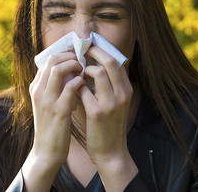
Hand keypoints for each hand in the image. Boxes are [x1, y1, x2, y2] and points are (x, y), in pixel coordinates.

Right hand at [22, 52, 83, 190]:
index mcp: (35, 87)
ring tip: (84, 70)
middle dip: (70, 56)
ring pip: (58, 69)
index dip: (64, 54)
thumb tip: (68, 71)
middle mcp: (38, 91)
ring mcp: (47, 100)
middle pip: (52, 60)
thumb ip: (53, 87)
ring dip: (75, 66)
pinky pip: (70, 87)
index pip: (47, 60)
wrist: (46, 151)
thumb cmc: (51, 125)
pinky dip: (80, 82)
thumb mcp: (46, 103)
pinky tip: (86, 85)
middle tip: (83, 60)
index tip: (77, 56)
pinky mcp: (58, 111)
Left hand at [79, 45, 137, 190]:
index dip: (101, 50)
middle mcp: (122, 94)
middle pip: (110, 61)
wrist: (111, 152)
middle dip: (93, 52)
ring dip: (83, 70)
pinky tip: (71, 90)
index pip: (117, 61)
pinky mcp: (98, 113)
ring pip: (98, 72)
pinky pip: (83, 90)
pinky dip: (75, 86)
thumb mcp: (115, 103)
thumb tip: (92, 65)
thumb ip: (108, 85)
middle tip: (80, 51)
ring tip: (75, 73)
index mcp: (127, 89)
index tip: (89, 45)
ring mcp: (111, 103)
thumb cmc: (109, 125)